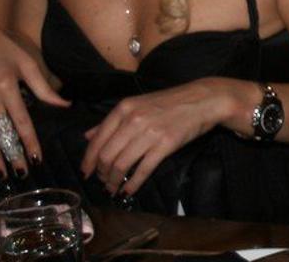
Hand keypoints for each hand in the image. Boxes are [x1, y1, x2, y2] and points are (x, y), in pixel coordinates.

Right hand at [0, 19, 67, 176]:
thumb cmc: (3, 48)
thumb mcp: (26, 62)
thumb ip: (43, 87)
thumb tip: (64, 104)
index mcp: (7, 85)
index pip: (21, 121)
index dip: (29, 141)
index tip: (37, 157)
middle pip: (1, 132)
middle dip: (11, 154)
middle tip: (20, 172)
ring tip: (1, 172)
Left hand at [80, 78, 237, 196]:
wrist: (202, 100)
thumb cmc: (169, 102)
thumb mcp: (137, 104)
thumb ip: (111, 121)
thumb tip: (88, 136)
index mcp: (124, 108)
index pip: (97, 140)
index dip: (88, 161)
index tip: (86, 173)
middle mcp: (133, 120)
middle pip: (107, 156)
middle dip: (102, 174)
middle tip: (103, 182)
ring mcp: (149, 132)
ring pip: (121, 165)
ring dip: (114, 182)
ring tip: (114, 188)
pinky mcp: (165, 145)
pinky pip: (143, 169)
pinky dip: (133, 184)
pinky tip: (129, 190)